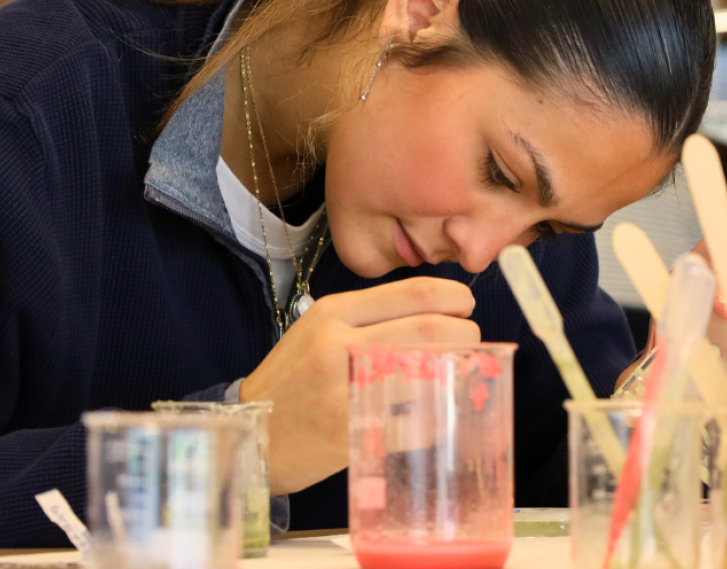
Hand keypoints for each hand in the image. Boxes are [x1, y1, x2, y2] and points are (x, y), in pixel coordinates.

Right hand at [239, 277, 478, 494]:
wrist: (253, 433)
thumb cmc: (293, 380)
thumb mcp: (319, 331)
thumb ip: (369, 319)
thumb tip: (437, 314)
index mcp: (335, 313)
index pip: (413, 293)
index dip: (453, 297)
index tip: (467, 306)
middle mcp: (339, 344)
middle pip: (428, 329)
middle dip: (466, 334)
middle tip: (473, 342)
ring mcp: (344, 389)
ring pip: (426, 371)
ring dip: (457, 372)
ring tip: (461, 373)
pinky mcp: (350, 432)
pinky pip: (414, 424)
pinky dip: (437, 418)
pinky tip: (439, 415)